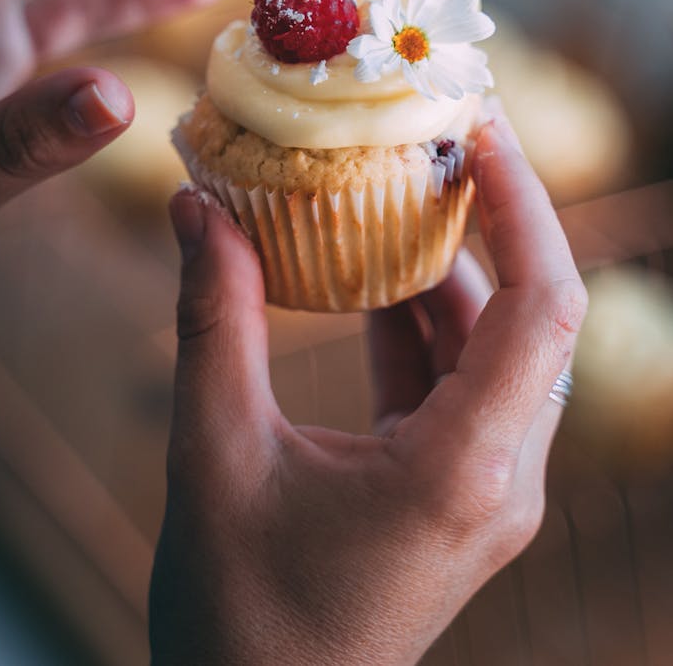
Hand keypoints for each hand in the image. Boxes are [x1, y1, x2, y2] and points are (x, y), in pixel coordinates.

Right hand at [149, 113, 587, 664]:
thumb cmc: (240, 614)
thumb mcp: (216, 454)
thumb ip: (213, 321)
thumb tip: (200, 210)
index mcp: (462, 470)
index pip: (543, 306)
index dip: (524, 204)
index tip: (481, 128)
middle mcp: (500, 476)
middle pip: (535, 315)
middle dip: (492, 218)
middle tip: (437, 141)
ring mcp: (485, 487)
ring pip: (495, 344)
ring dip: (450, 267)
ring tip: (397, 190)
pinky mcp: (455, 489)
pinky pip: (459, 380)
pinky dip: (421, 319)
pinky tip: (369, 273)